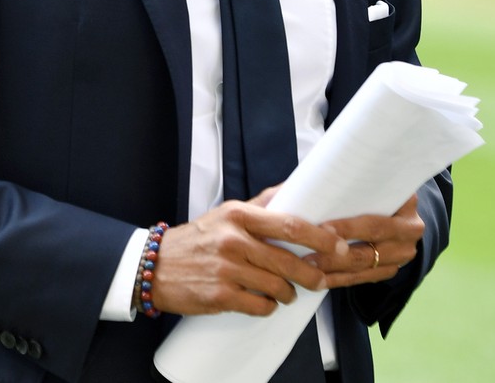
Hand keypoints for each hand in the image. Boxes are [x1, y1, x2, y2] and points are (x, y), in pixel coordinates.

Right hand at [149, 188, 348, 316]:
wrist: (155, 266)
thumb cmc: (196, 240)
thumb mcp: (225, 215)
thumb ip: (260, 204)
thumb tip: (293, 187)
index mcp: (238, 216)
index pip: (290, 224)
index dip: (320, 237)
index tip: (339, 244)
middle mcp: (233, 241)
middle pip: (289, 261)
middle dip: (312, 274)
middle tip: (321, 279)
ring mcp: (226, 270)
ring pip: (278, 287)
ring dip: (289, 293)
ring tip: (288, 292)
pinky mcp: (220, 296)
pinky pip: (261, 306)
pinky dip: (269, 307)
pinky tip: (265, 302)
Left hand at [304, 194, 423, 288]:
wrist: (387, 204)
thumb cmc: (363, 188)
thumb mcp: (361, 181)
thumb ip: (342, 184)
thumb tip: (300, 190)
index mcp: (406, 202)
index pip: (376, 220)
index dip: (349, 227)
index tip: (322, 228)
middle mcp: (411, 229)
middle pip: (371, 249)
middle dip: (336, 255)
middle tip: (308, 257)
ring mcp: (404, 252)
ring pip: (366, 267)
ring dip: (335, 270)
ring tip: (309, 269)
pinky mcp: (392, 268)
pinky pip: (365, 278)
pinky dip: (341, 279)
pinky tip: (320, 279)